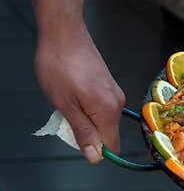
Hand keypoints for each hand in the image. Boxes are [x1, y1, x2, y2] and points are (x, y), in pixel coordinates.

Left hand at [34, 20, 124, 162]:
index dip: (94, 148)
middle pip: (107, 133)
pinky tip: (72, 93)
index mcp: (108, 111)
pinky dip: (88, 108)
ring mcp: (115, 93)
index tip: (74, 136)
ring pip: (103, 120)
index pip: (111, 145)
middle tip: (65, 115)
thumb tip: (95, 157)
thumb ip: (82, 132)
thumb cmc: (59, 66)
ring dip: (86, 118)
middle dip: (88, 132)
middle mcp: (117, 103)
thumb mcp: (64, 104)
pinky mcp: (109, 85)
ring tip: (66, 101)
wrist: (64, 33)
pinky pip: (102, 107)